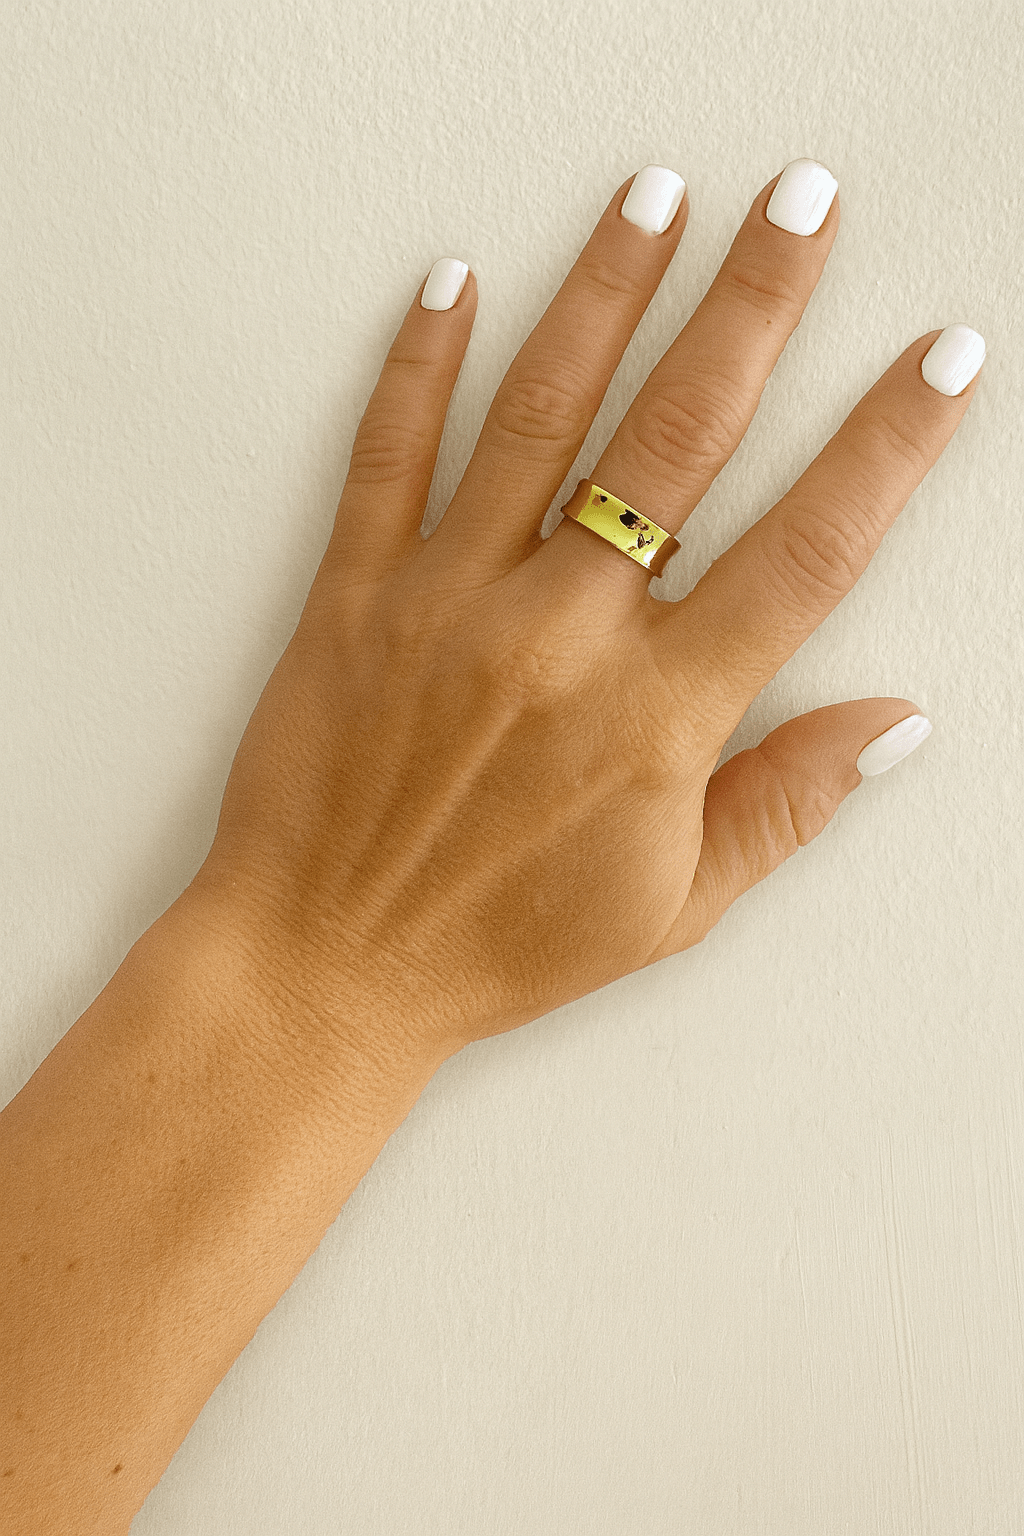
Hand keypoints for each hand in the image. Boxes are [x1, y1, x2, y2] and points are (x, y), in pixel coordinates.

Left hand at [188, 160, 981, 1057]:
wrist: (329, 963)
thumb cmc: (500, 944)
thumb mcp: (672, 905)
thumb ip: (785, 802)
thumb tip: (895, 722)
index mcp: (656, 716)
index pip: (804, 552)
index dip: (886, 448)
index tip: (939, 364)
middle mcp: (561, 636)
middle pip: (679, 440)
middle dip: (753, 309)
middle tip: (801, 210)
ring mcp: (451, 604)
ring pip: (540, 416)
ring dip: (605, 296)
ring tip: (655, 200)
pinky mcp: (356, 597)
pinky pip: (388, 457)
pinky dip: (417, 365)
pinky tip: (452, 286)